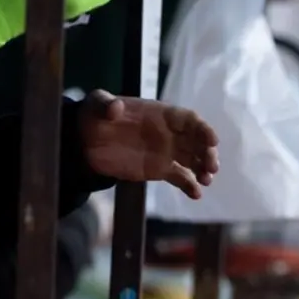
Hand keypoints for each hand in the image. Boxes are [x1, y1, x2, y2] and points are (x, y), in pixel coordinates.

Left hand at [79, 90, 219, 198]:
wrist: (86, 141)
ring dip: (204, 169)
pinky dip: (190, 186)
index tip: (212, 141)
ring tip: (206, 180)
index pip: (189, 120)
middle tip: (211, 167)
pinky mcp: (160, 170)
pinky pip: (181, 178)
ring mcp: (167, 152)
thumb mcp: (96, 105)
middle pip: (197, 142)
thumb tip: (115, 107)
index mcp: (160, 115)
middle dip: (208, 153)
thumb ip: (106, 104)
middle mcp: (170, 133)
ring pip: (193, 160)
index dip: (203, 129)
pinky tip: (196, 194)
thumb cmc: (95, 116)